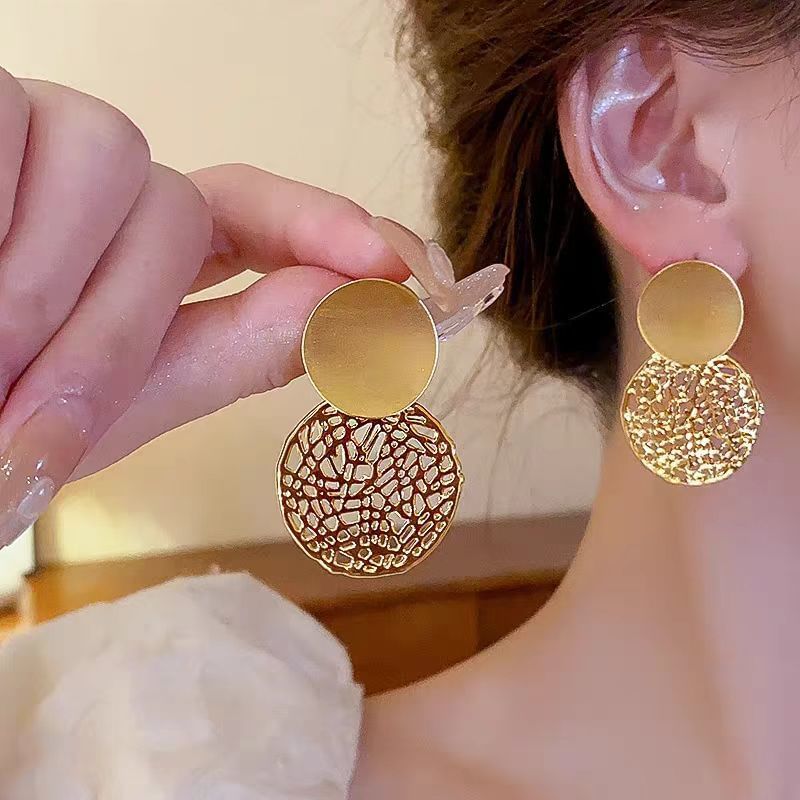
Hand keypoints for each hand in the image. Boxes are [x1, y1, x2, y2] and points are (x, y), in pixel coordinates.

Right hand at [0, 69, 406, 546]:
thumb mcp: (121, 402)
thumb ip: (238, 352)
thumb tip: (358, 307)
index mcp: (144, 253)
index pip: (253, 214)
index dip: (324, 229)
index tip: (398, 265)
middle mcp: (102, 186)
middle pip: (182, 207)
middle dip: (123, 323)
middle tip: (38, 417)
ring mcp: (37, 130)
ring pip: (116, 161)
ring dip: (47, 289)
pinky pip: (15, 128)